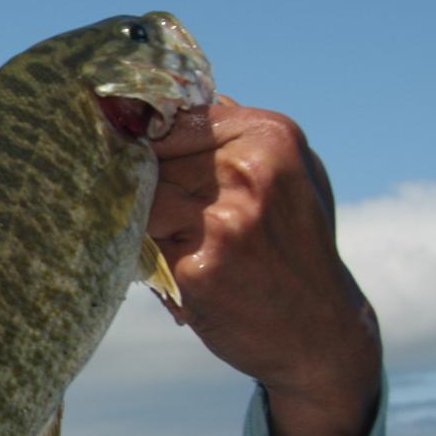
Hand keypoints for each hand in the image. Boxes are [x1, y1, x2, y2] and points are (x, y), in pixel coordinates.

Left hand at [147, 97, 381, 435]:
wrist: (319, 330)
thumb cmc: (292, 246)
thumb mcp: (287, 174)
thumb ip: (232, 136)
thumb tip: (167, 104)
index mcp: (271, 137)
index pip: (172, 121)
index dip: (140, 141)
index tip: (115, 149)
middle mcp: (249, 171)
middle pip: (150, 160)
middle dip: (136, 183)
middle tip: (139, 205)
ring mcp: (224, 220)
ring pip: (140, 200)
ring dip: (137, 219)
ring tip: (162, 237)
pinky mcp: (199, 266)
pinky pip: (141, 245)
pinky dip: (142, 254)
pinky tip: (171, 268)